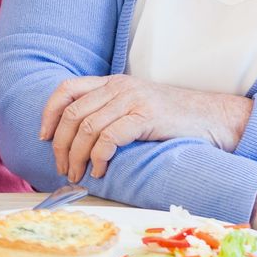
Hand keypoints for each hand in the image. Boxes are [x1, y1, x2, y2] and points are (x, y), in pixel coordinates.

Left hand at [41, 74, 252, 181]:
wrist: (214, 118)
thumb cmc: (174, 119)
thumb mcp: (136, 106)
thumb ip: (110, 111)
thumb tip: (78, 138)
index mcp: (112, 82)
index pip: (66, 89)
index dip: (49, 113)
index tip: (43, 137)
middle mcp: (119, 87)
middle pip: (73, 114)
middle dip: (60, 144)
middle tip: (62, 168)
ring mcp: (132, 100)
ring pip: (87, 128)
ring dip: (76, 156)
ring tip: (78, 174)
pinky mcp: (146, 117)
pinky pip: (109, 138)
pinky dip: (99, 157)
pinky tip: (101, 170)